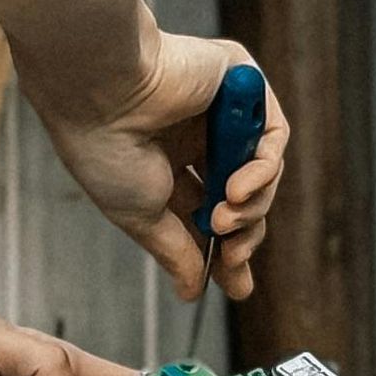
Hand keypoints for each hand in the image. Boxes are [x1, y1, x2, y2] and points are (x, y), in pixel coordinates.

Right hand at [30, 26, 288, 305]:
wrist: (102, 94)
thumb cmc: (105, 149)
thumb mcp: (142, 216)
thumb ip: (176, 250)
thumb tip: (192, 292)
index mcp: (164, 161)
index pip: (209, 210)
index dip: (226, 251)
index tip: (236, 286)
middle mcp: (195, 134)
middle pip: (244, 195)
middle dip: (244, 235)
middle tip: (233, 261)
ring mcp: (220, 109)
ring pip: (262, 171)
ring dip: (251, 207)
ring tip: (223, 219)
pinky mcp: (242, 83)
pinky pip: (273, 135)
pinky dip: (262, 170)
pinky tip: (237, 190)